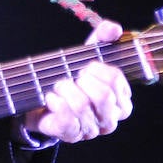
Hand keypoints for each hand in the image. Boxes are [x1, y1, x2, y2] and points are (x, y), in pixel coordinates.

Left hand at [22, 19, 133, 143]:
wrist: (42, 101)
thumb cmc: (71, 79)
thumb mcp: (86, 56)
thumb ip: (102, 38)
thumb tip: (114, 28)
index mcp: (121, 100)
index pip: (116, 80)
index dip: (97, 69)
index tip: (85, 67)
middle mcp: (110, 119)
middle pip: (103, 95)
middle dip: (82, 80)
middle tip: (71, 76)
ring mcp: (91, 130)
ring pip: (81, 105)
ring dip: (64, 89)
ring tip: (58, 85)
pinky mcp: (70, 135)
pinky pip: (66, 118)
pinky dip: (55, 101)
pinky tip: (50, 97)